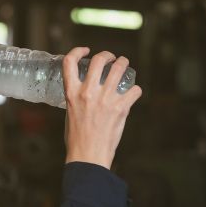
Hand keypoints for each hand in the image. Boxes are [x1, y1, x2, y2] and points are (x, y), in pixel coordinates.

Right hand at [62, 47, 141, 168]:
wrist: (88, 155)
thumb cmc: (77, 138)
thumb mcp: (70, 112)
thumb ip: (77, 98)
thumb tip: (86, 92)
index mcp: (72, 93)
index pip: (69, 62)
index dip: (78, 51)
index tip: (86, 51)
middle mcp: (88, 93)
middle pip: (100, 60)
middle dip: (108, 55)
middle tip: (112, 58)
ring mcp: (105, 99)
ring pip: (120, 69)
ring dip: (124, 64)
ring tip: (125, 65)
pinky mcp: (121, 108)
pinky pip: (134, 90)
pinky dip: (135, 90)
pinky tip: (133, 93)